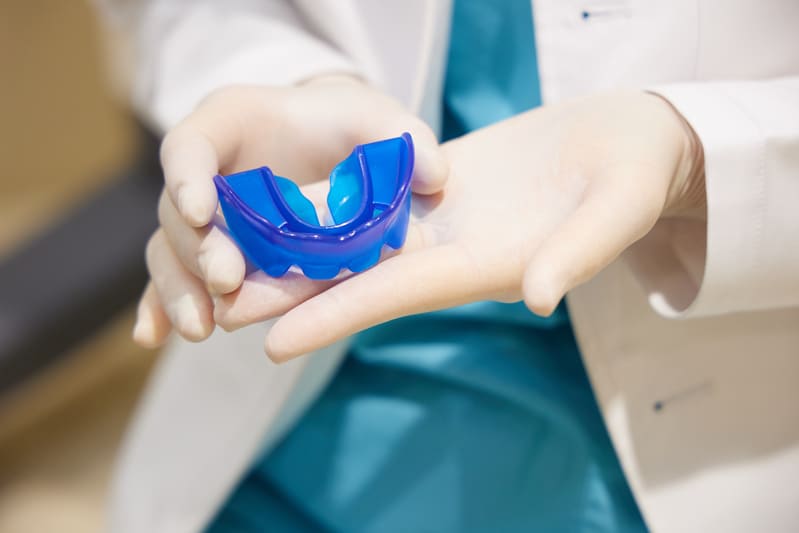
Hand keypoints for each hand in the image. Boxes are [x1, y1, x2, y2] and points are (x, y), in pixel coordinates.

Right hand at [133, 76, 448, 346]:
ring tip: (200, 330)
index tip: (203, 210)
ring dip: (177, 290)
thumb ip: (407, 138)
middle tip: (226, 281)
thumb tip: (436, 177)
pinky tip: (154, 339)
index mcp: (229, 121)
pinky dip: (160, 307)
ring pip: (168, 251)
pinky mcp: (208, 249)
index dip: (188, 176)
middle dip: (195, 248)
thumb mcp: (379, 120)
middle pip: (175, 210)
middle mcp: (204, 169)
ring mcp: (201, 212)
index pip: (190, 144)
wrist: (332, 145)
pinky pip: (174, 278)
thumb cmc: (349, 125)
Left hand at [214, 90, 704, 360]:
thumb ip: (579, 253)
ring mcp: (440, 217)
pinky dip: (324, 202)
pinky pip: (371, 194)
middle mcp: (450, 249)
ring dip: (290, 250)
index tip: (273, 345)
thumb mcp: (616, 211)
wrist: (631, 144)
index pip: (396, 296)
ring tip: (223, 261)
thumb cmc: (635, 177)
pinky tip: (275, 203)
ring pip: (353, 237)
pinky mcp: (437, 185)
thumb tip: (540, 296)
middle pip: (355, 276)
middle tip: (214, 312)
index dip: (335, 316)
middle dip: (288, 295)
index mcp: (484, 263)